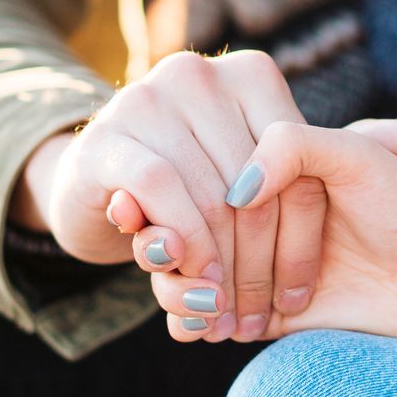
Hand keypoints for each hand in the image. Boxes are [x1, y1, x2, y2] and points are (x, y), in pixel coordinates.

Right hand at [8, 50, 314, 342]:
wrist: (94, 184)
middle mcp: (200, 76)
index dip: (302, 241)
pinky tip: (186, 274)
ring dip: (221, 268)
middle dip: (259, 266)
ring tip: (225, 311)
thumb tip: (256, 194)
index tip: (299, 294)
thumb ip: (294, 175)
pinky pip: (157, 189)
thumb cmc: (195, 185)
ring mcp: (146, 100)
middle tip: (256, 320)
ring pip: (209, 198)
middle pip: (253, 190)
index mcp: (252, 76)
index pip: (298, 169)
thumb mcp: (257, 175)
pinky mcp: (103, 138)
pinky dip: (180, 237)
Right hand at [149, 120, 396, 342]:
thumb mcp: (359, 158)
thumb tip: (234, 190)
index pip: (212, 173)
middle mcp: (247, 194)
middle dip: (195, 257)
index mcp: (267, 148)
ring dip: (179, 289)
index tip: (245, 222)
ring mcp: (240, 246)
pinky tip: (202, 328)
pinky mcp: (240, 294)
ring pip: (172, 258)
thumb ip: (294, 146)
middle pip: (184, 220)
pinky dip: (184, 316)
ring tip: (211, 311)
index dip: (221, 206)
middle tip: (218, 288)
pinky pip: (186, 303)